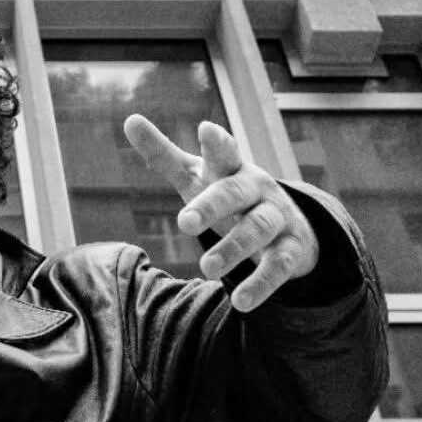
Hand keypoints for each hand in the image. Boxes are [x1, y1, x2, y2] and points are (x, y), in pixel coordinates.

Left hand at [123, 114, 318, 311]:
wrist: (288, 223)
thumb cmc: (227, 193)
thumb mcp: (196, 176)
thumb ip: (162, 153)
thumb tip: (129, 119)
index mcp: (230, 168)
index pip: (223, 152)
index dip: (216, 142)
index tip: (205, 130)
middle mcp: (256, 189)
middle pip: (236, 192)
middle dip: (212, 205)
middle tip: (185, 223)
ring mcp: (277, 217)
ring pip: (259, 229)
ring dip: (234, 248)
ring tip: (206, 269)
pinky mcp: (291, 249)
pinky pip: (280, 266)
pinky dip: (261, 284)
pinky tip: (241, 302)